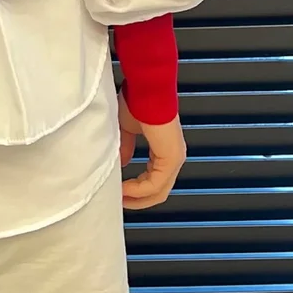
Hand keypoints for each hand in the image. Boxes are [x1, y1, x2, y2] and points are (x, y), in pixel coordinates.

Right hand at [119, 89, 185, 209]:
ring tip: (118, 199)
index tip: (117, 191)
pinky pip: (154, 184)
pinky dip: (138, 190)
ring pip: (158, 191)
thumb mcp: (126, 129)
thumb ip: (126, 147)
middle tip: (118, 202)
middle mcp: (173, 157)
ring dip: (137, 198)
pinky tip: (123, 189)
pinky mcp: (171, 159)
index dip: (136, 189)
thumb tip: (120, 163)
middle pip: (158, 191)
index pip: (154, 180)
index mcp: (165, 150)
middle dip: (137, 200)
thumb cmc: (137, 101)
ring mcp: (174, 159)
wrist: (145, 90)